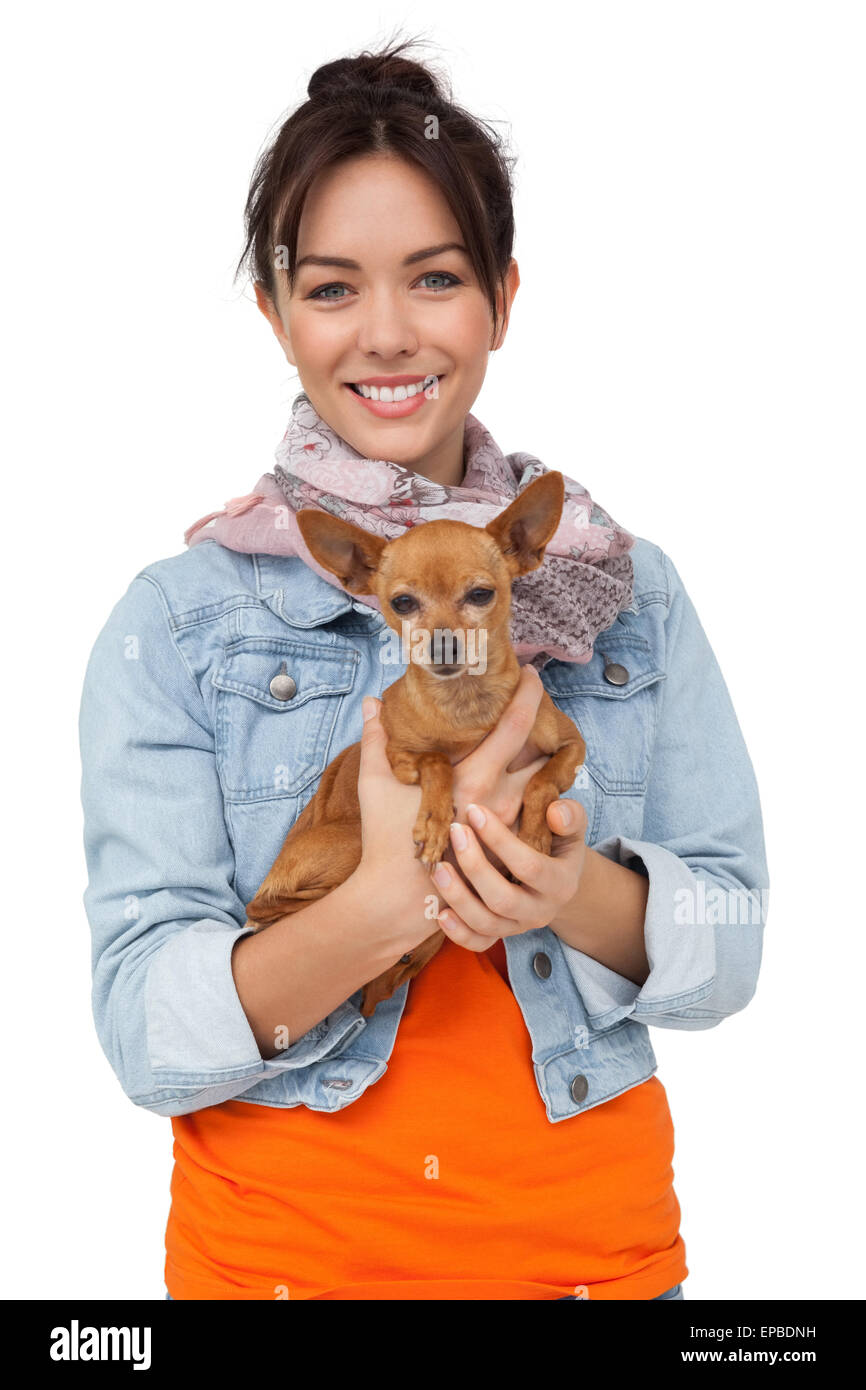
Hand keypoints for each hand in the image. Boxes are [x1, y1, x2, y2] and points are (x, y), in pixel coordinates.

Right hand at [352, 665, 562, 953]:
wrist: (397, 900)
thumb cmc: (386, 840)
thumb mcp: (376, 784)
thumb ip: (376, 739)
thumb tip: (372, 704)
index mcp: (474, 779)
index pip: (516, 726)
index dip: (529, 694)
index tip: (533, 673)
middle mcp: (502, 800)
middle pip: (543, 751)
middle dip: (546, 727)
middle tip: (537, 706)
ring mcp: (510, 827)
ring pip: (542, 782)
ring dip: (541, 759)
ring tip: (533, 738)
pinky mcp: (510, 847)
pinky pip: (535, 811)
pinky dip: (535, 790)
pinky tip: (524, 778)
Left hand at [430, 795, 588, 951]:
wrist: (556, 880)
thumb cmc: (558, 844)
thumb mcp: (572, 828)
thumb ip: (571, 815)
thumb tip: (556, 813)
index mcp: (561, 884)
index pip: (529, 866)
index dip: (500, 839)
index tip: (474, 811)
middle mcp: (541, 911)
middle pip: (503, 900)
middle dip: (474, 865)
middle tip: (455, 831)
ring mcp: (518, 927)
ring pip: (486, 923)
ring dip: (457, 897)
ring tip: (437, 867)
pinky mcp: (500, 935)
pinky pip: (478, 943)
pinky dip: (458, 933)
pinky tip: (441, 912)